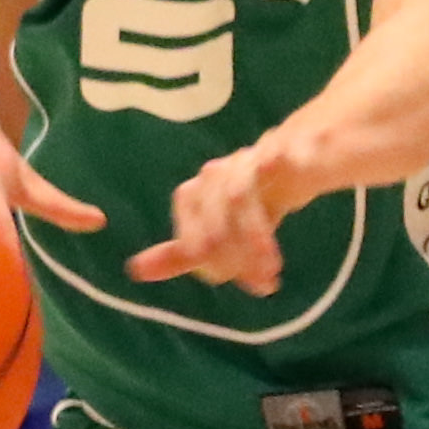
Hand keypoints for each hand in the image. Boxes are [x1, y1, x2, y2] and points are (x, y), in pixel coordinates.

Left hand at [132, 140, 289, 292]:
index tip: (228, 281)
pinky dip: (283, 164)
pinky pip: (282, 153)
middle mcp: (218, 173)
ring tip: (273, 268)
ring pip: (240, 193)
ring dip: (256, 234)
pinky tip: (283, 181)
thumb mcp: (216, 232)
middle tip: (259, 283)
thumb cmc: (252, 201)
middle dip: (235, 253)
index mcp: (196, 193)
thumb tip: (134, 272)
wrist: (294, 158)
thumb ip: (180, 254)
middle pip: (210, 217)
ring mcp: (251, 158)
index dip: (208, 259)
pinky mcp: (286, 146)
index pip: (190, 233)